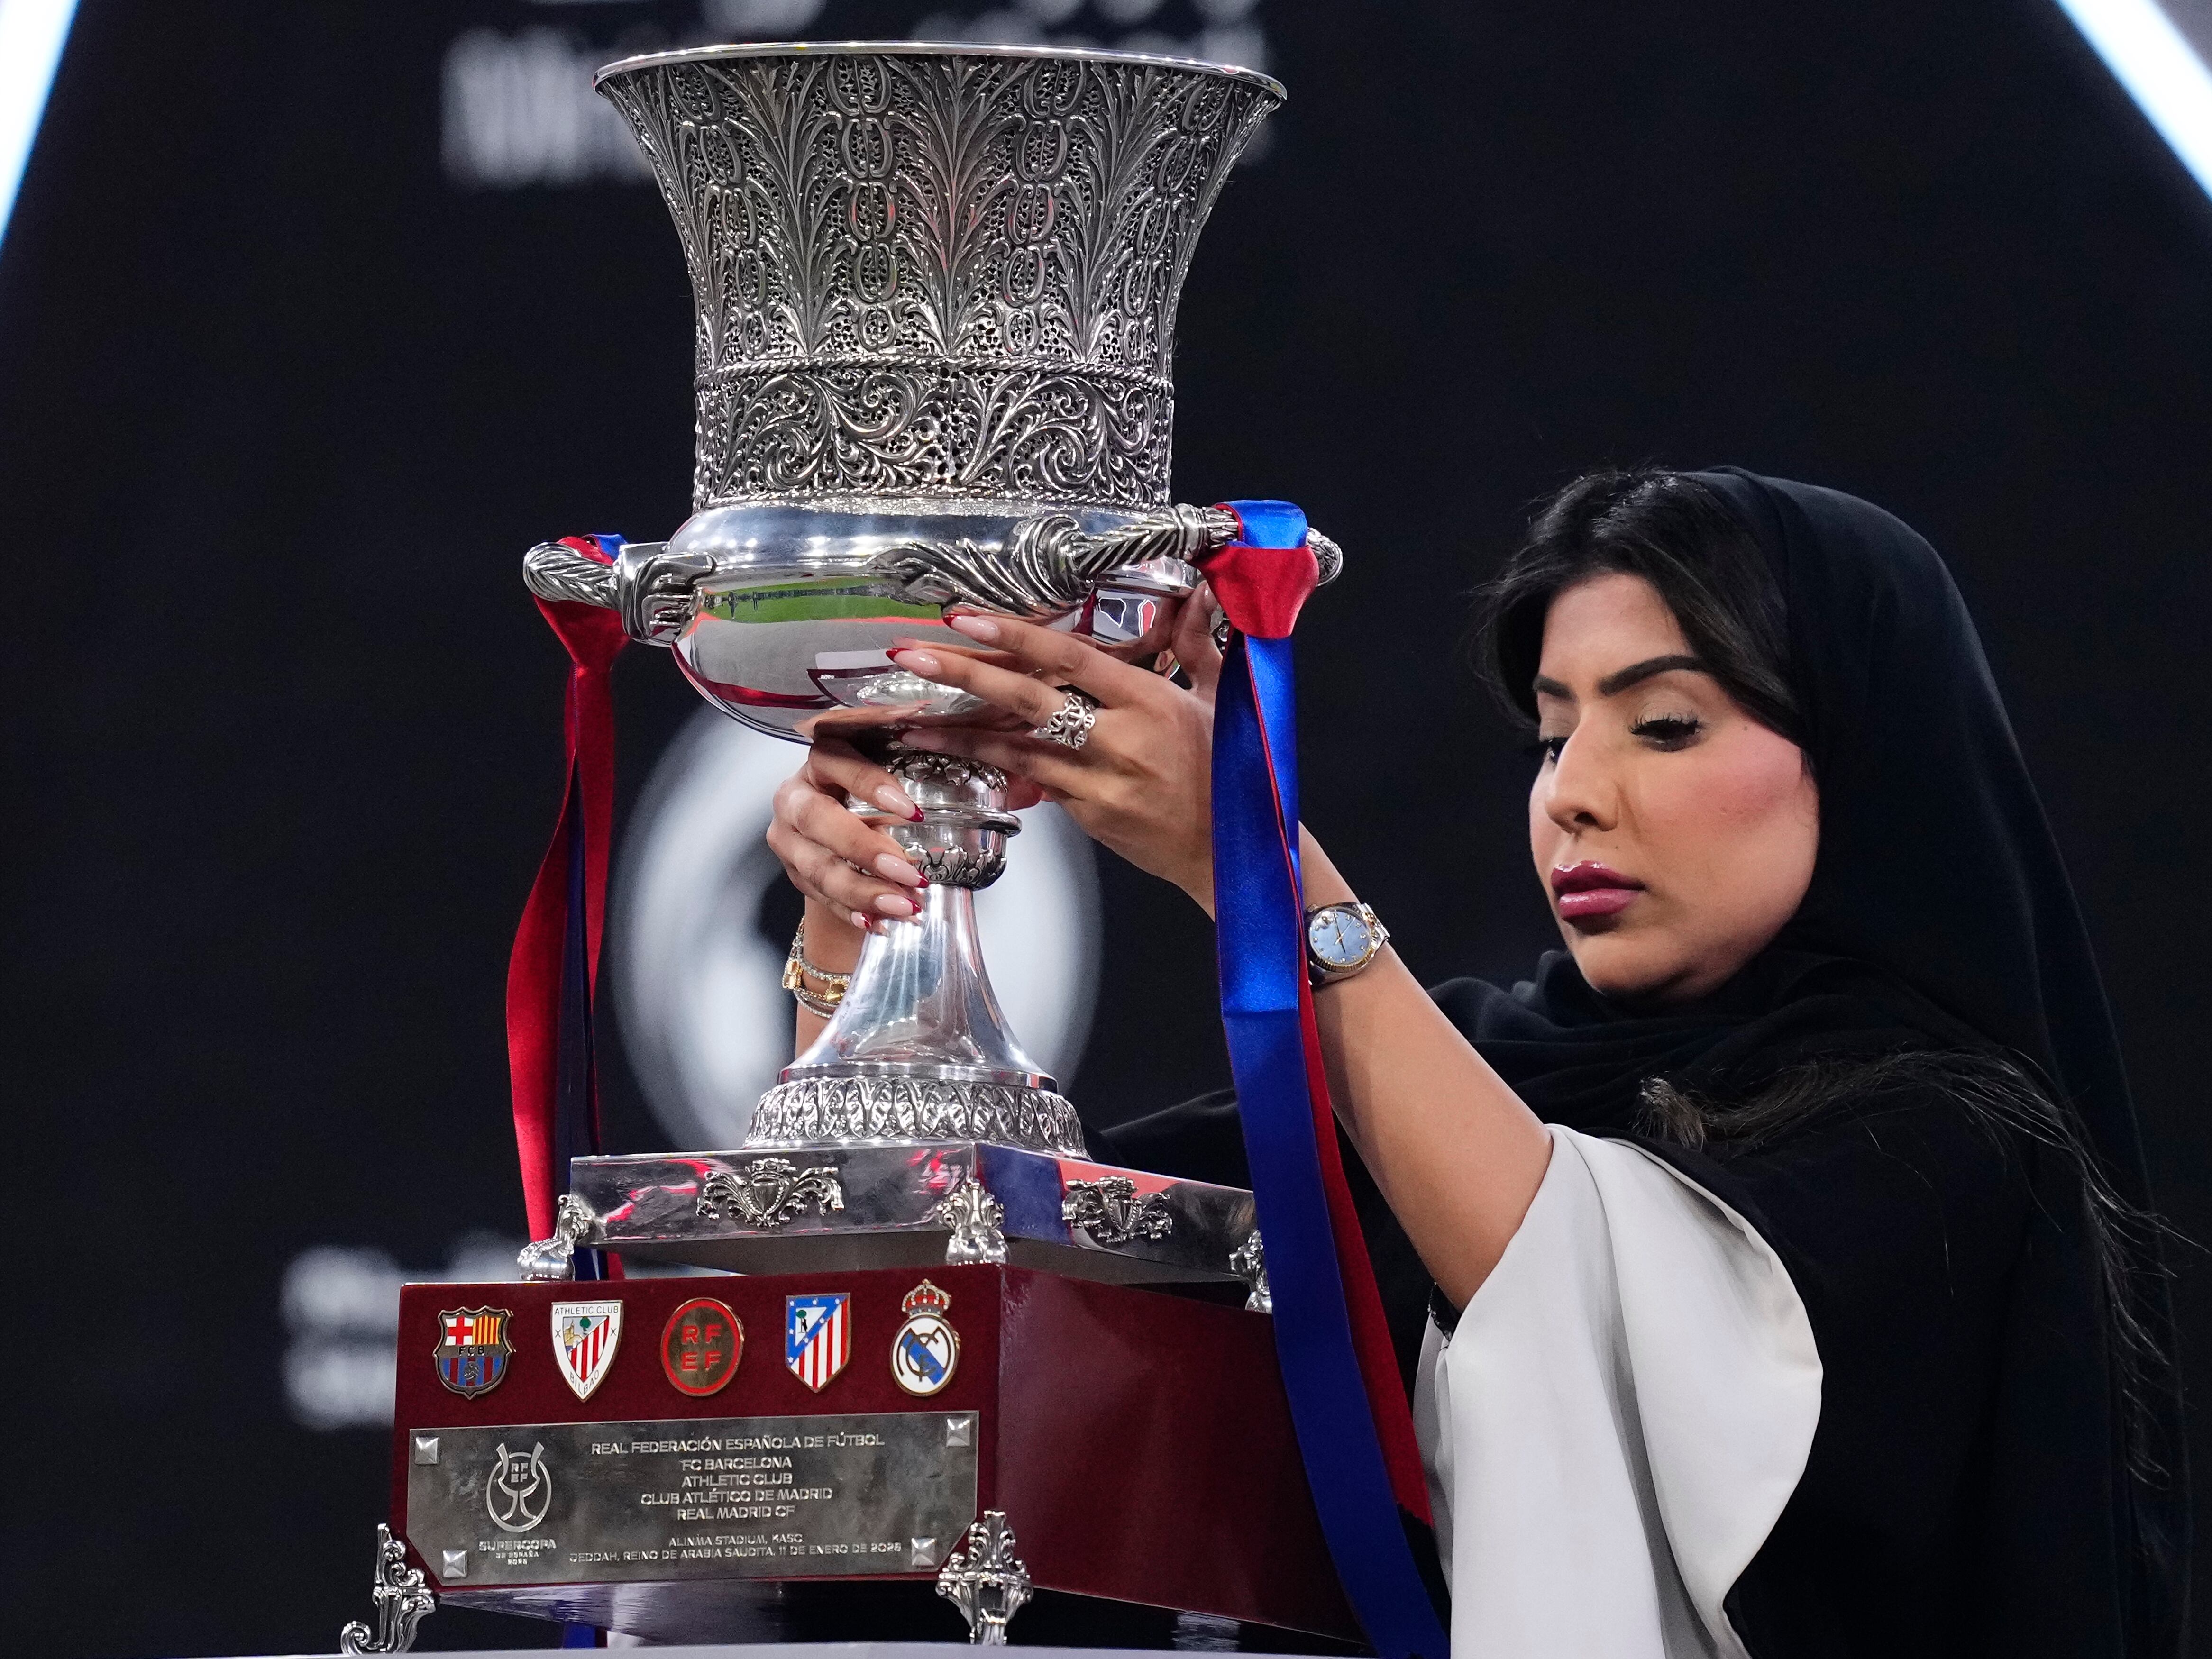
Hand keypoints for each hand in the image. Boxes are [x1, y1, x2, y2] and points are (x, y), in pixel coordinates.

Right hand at [765, 740, 935, 931]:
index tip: (913, 812)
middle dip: (865, 850)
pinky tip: (878, 922)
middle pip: (817, 819)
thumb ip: (899, 795)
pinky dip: (851, 911)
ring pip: (817, 866)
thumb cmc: (866, 797)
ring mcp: (787, 837)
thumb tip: (938, 826)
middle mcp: (793, 797)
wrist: (836, 824)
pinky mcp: (792, 871)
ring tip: (903, 905)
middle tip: (909, 874)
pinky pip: (819, 896)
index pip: (835, 761)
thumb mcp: (881, 784)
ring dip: (863, 891)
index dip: (871, 784)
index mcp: (818, 763)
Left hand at [888, 586, 1225, 911]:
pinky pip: (1035, 785)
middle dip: (965, 675)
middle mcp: (1121, 740)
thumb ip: (1196, 645)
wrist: (1236, 853)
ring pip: (1017, 750)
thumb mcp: (1221, 700)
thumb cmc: (1234, 774)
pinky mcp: (1090, 816)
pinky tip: (959, 760)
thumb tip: (1195, 594)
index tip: (965, 619)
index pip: (1070, 658)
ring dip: (960, 735)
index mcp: (1151, 701)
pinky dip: (998, 770)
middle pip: (1029, 699)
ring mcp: (1101, 783)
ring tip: (910, 722)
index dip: (1014, 635)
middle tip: (912, 657)